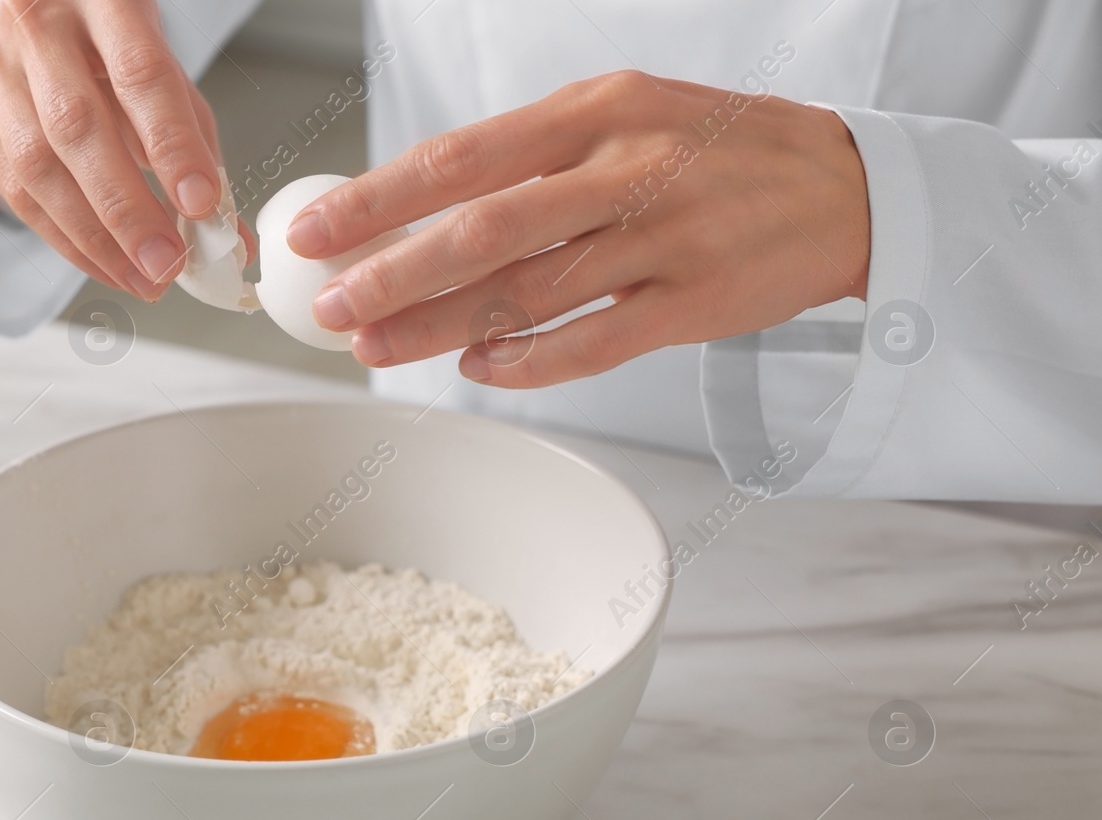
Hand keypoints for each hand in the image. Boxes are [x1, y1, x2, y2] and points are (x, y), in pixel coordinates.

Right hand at [0, 0, 233, 299]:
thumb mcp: (162, 76)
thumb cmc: (110, 53)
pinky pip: (15, 194)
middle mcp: (38, 29)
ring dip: (97, 237)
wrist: (36, 25)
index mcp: (101, 1)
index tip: (201, 204)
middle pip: (77, 127)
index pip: (139, 74)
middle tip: (168, 262)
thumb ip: (196, 145)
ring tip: (144, 278)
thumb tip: (226, 233)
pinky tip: (108, 265)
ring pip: (37, 167)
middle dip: (128, 208)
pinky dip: (68, 241)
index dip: (171, 144)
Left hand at [286, 71, 870, 386]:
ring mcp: (661, 239)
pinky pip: (592, 343)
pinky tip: (479, 367)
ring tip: (377, 347)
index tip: (315, 232)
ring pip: (527, 293)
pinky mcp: (693, 303)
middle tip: (330, 308)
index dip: (377, 200)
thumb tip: (426, 203)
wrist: (844, 187)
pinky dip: (528, 361)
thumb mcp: (626, 115)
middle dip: (392, 273)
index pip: (460, 158)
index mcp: (593, 111)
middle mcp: (623, 169)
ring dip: (440, 326)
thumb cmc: (715, 150)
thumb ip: (535, 155)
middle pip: (483, 230)